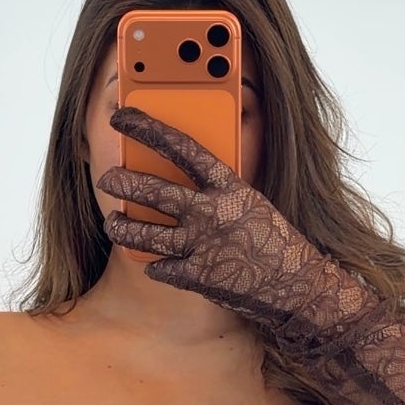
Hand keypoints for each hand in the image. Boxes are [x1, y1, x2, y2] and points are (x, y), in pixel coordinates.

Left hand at [97, 104, 369, 332]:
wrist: (296, 286)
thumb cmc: (273, 240)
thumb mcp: (249, 202)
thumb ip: (216, 189)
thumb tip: (181, 176)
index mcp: (228, 186)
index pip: (180, 147)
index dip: (147, 129)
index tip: (123, 117)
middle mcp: (211, 212)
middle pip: (152, 191)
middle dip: (122, 183)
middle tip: (107, 180)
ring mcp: (201, 246)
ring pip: (143, 233)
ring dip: (121, 227)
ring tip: (113, 222)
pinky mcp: (196, 277)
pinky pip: (159, 268)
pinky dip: (155, 266)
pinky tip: (156, 264)